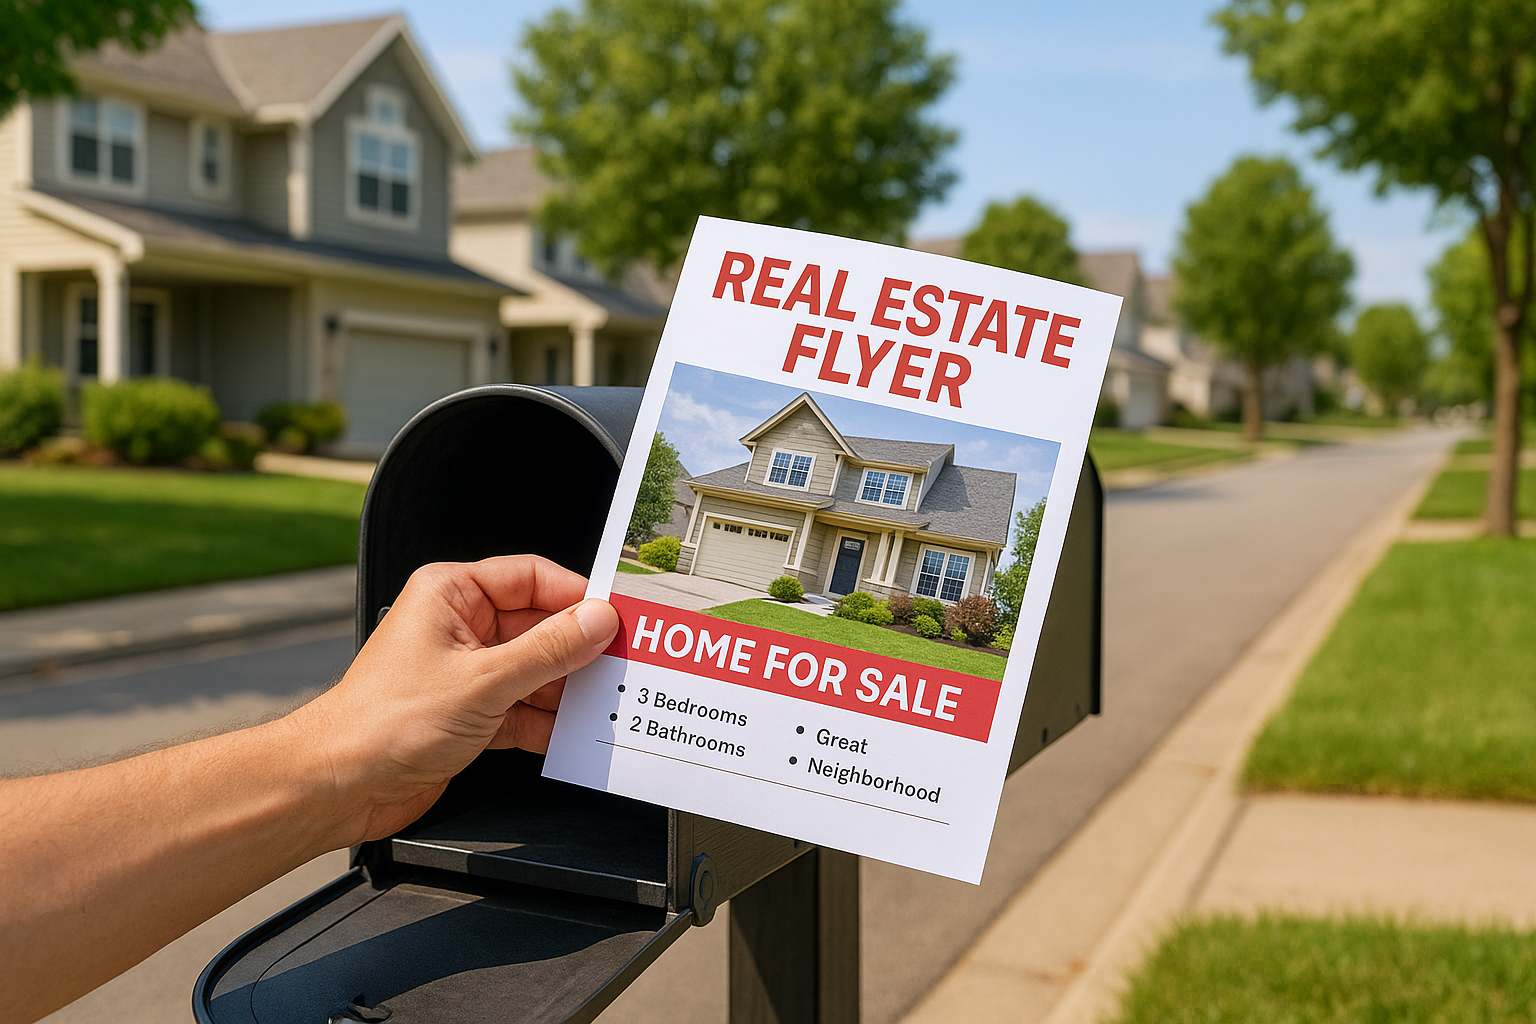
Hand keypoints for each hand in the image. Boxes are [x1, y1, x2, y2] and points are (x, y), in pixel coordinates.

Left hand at [293, 555, 618, 845]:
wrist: (339, 786)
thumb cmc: (382, 723)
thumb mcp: (484, 681)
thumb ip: (548, 650)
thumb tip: (596, 621)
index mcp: (451, 594)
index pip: (530, 578)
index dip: (576, 595)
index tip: (615, 616)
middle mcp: (458, 627)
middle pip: (538, 627)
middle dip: (576, 650)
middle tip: (619, 663)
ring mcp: (465, 672)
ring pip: (534, 671)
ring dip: (565, 690)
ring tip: (603, 702)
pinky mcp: (469, 714)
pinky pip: (522, 708)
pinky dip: (546, 723)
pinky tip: (571, 734)